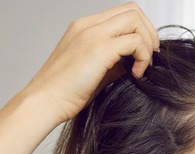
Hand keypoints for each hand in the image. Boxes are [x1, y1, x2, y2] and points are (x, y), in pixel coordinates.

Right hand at [21, 2, 159, 122]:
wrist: (44, 101)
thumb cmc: (64, 92)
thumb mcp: (93, 70)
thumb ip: (114, 61)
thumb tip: (135, 61)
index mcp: (84, 27)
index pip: (122, 13)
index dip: (140, 29)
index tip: (144, 52)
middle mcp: (88, 26)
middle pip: (132, 10)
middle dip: (149, 32)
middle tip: (150, 56)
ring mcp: (93, 35)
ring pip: (135, 20)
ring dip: (147, 43)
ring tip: (142, 66)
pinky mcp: (99, 49)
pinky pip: (135, 42)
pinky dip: (143, 57)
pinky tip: (135, 74)